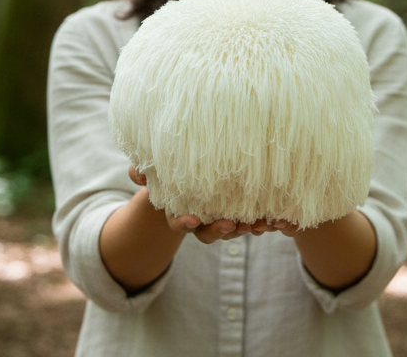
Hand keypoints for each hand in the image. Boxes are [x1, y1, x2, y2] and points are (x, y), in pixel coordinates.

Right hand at [127, 166, 257, 243]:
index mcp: (179, 213)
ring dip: (242, 228)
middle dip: (219, 231)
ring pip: (231, 229)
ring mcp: (219, 218)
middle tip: (229, 225)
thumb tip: (137, 172)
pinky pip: (247, 220)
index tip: (192, 220)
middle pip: (209, 233)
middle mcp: (200, 221)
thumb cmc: (167, 174)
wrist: (187, 176)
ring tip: (254, 224)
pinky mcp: (237, 212)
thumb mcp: (154, 173)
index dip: (185, 223)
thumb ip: (142, 173)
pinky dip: (257, 221)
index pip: (180, 223)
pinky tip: (268, 218)